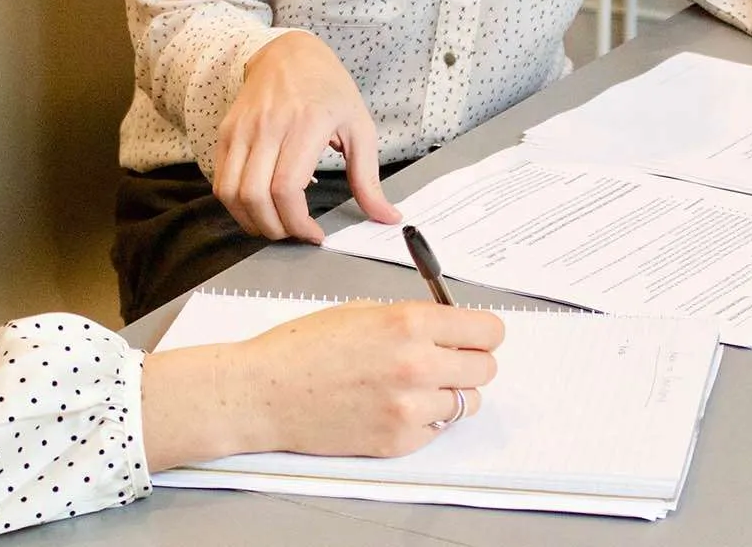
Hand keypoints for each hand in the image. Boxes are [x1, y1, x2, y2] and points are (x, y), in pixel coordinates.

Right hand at [140, 300, 503, 468]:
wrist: (262, 393)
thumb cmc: (302, 348)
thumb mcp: (362, 311)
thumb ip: (412, 318)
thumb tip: (450, 327)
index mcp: (410, 323)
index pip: (488, 331)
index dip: (482, 332)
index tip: (474, 336)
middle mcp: (418, 365)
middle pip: (485, 368)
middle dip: (469, 361)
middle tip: (446, 360)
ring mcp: (409, 408)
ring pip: (466, 403)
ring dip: (449, 393)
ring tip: (415, 386)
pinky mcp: (398, 441)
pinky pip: (437, 429)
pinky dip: (425, 419)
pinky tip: (393, 406)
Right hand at [214, 32, 401, 242]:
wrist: (289, 53)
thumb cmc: (329, 90)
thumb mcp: (360, 127)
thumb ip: (369, 178)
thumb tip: (387, 217)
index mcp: (306, 124)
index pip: (286, 188)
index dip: (297, 223)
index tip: (314, 234)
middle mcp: (268, 126)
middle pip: (255, 196)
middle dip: (275, 229)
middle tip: (294, 233)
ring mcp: (242, 129)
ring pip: (231, 193)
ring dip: (251, 221)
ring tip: (275, 225)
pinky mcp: (226, 132)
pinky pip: (220, 180)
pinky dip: (236, 204)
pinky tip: (258, 206)